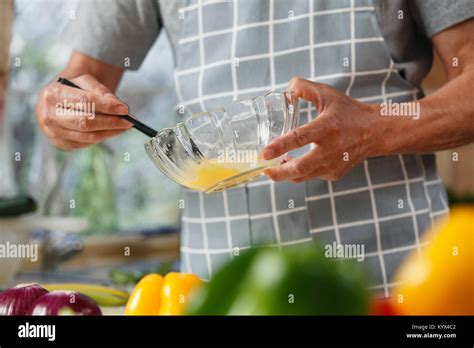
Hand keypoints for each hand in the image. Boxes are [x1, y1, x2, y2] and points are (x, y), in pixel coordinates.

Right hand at [35, 74, 131, 149]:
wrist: (57, 101)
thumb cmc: (74, 90)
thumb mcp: (85, 82)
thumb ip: (101, 92)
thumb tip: (119, 107)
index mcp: (53, 94)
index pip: (84, 101)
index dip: (106, 106)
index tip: (124, 109)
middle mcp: (49, 115)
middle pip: (86, 122)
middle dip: (111, 122)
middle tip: (129, 121)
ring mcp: (53, 132)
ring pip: (88, 136)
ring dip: (110, 132)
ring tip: (125, 126)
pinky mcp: (61, 144)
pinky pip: (87, 143)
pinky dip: (103, 137)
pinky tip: (112, 130)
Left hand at [263, 77, 382, 181]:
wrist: (375, 132)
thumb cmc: (348, 112)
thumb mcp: (327, 94)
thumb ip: (304, 88)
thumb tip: (286, 89)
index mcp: (326, 127)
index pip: (300, 138)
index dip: (280, 146)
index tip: (264, 152)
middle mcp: (330, 149)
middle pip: (299, 168)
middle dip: (278, 172)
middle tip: (263, 168)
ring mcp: (332, 165)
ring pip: (302, 176)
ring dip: (284, 174)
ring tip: (272, 167)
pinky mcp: (334, 174)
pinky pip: (310, 176)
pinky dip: (298, 172)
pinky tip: (291, 164)